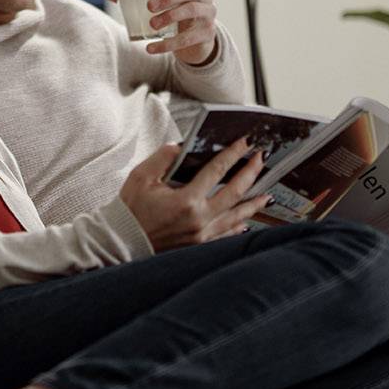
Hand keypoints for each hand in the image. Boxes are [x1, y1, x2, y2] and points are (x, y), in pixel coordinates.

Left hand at [104, 0, 218, 64]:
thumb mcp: (158, 3)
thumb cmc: (173, 14)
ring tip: (152, 25)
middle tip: (149, 6)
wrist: (194, 41)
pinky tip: (151, 48)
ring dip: (170, 17)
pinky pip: (188, 38)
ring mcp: (208, 14)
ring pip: (192, 11)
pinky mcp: (207, 34)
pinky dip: (168, 44)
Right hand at [118, 139, 269, 251]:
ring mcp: (202, 235)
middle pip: (235, 193)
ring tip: (266, 194)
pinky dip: (239, 227)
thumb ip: (163, 158)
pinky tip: (247, 222)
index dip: (233, 154)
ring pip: (237, 217)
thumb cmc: (131, 209)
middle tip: (261, 159)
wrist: (122, 241)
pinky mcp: (199, 246)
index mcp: (186, 200)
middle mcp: (199, 219)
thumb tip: (181, 147)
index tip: (246, 142)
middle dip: (251, 173)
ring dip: (253, 204)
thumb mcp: (141, 177)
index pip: (217, 171)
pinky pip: (226, 236)